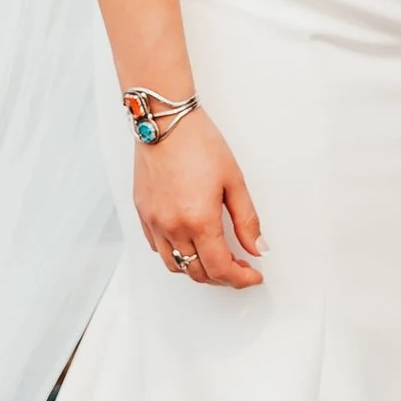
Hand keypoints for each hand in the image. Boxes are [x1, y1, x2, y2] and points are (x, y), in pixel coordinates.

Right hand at [134, 112, 262, 288]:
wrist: (165, 122)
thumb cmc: (198, 143)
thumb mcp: (234, 181)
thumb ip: (247, 220)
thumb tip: (257, 247)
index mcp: (199, 220)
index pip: (221, 269)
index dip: (241, 279)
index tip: (252, 275)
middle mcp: (172, 227)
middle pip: (197, 273)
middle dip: (223, 277)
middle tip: (240, 267)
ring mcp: (154, 222)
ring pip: (175, 265)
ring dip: (198, 270)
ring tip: (216, 259)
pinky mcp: (142, 213)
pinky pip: (157, 248)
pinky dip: (176, 255)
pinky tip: (190, 244)